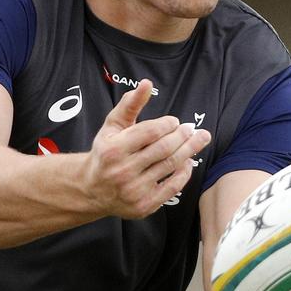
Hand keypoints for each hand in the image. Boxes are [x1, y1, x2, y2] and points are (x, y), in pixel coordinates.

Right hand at [87, 79, 210, 218]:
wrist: (92, 189)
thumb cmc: (105, 152)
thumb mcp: (112, 126)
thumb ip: (130, 104)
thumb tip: (147, 84)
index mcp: (113, 149)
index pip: (150, 132)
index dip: (168, 124)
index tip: (174, 122)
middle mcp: (122, 171)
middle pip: (164, 149)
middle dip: (183, 136)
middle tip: (192, 129)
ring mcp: (134, 190)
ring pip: (170, 165)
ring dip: (189, 150)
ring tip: (198, 140)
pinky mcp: (144, 205)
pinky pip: (172, 187)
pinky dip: (184, 172)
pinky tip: (188, 161)